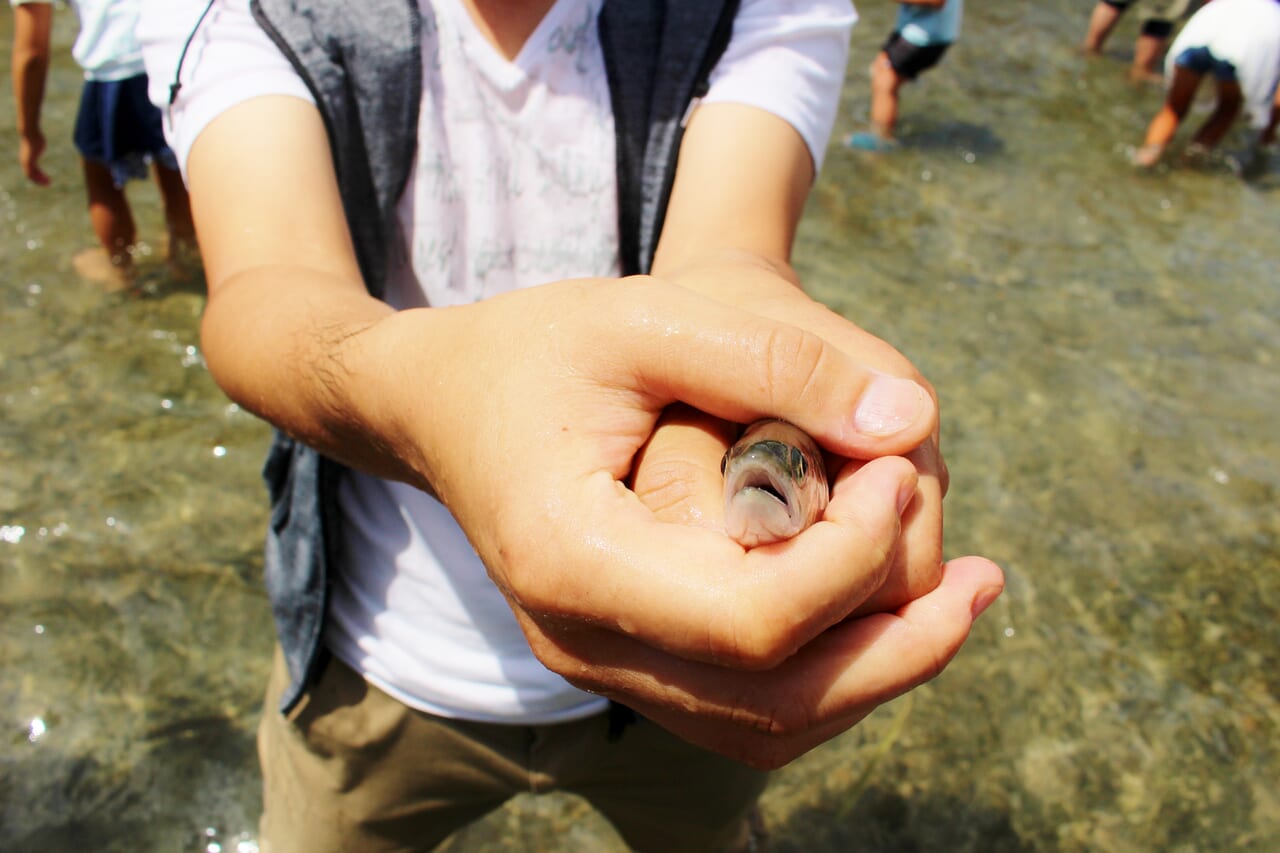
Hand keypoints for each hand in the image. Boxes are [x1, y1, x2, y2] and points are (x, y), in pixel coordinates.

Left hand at [19, 130, 49, 185]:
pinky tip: (48, 179)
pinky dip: (40, 177)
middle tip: (48, 183)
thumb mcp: (39, 144)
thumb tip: (40, 143)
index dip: (38, 175)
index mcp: (27, 158)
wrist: (30, 133)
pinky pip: (33, 173)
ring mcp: (26, 161)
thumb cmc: (36, 136)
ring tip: (49, 183)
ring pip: (31, 175)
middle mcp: (25, 161)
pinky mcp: (29, 161)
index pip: (31, 170)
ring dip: (40, 180)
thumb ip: (39, 146)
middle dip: (39, 180)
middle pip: (30, 175)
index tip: (46, 178)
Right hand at [379, 275, 1001, 767]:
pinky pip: (746, 708)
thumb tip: (910, 420)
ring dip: (874, 674)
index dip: (851, 559)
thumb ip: (772, 360)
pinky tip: (883, 611)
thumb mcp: (644, 318)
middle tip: (982, 580)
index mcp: (573, 561)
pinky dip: (828, 673)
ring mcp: (600, 665)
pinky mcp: (626, 660)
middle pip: (773, 703)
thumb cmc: (533, 349)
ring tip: (958, 600)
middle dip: (897, 649)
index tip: (900, 469)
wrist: (441, 402)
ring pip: (767, 725)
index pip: (750, 620)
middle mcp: (581, 641)